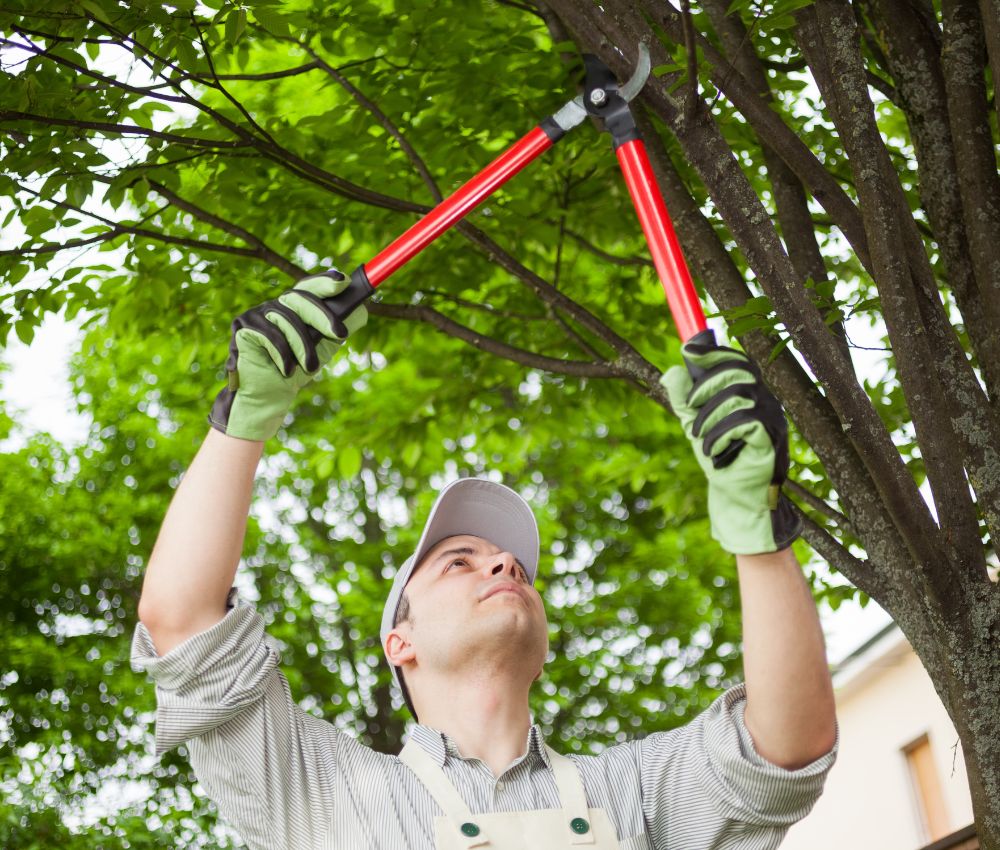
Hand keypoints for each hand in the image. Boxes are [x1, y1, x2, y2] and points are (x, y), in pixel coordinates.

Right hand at [208, 270, 367, 440]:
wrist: (270, 396)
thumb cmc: (296, 370)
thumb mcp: (323, 348)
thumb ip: (337, 329)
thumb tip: (361, 311)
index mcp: (294, 307)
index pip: (310, 287)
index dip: (325, 281)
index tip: (343, 281)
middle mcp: (275, 305)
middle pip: (300, 298)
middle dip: (323, 316)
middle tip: (340, 334)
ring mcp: (257, 313)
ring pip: (286, 319)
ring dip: (302, 347)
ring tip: (309, 368)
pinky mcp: (242, 326)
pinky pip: (268, 334)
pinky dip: (281, 354)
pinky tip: (285, 369)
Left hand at [661, 340, 800, 553]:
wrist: (735, 496)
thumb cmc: (719, 458)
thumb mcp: (694, 425)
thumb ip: (684, 399)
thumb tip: (672, 370)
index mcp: (749, 394)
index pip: (737, 361)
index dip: (714, 353)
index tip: (688, 351)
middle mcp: (765, 401)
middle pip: (738, 372)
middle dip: (706, 387)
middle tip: (689, 408)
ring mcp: (773, 418)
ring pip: (738, 395)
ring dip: (709, 416)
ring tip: (700, 438)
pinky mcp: (772, 437)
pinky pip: (745, 421)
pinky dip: (721, 434)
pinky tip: (714, 451)